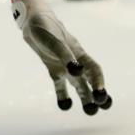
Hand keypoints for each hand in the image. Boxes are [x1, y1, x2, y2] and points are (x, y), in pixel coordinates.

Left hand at [12, 0, 112, 114]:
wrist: (32, 23)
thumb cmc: (46, 28)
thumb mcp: (55, 41)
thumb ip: (65, 56)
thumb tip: (77, 72)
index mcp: (79, 53)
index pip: (94, 69)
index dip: (99, 81)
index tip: (100, 94)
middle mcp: (75, 62)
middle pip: (90, 80)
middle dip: (98, 93)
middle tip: (102, 106)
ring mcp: (65, 66)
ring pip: (79, 85)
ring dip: (85, 97)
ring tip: (90, 112)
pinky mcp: (54, 69)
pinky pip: (60, 85)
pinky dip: (63, 95)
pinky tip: (65, 106)